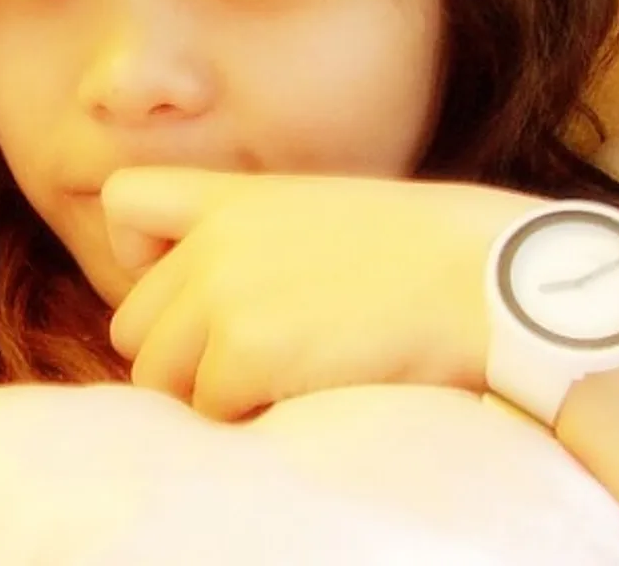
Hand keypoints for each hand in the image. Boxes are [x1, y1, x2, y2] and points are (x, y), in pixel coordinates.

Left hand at [102, 168, 541, 420]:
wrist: (493, 279)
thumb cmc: (431, 253)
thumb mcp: (330, 218)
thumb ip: (261, 245)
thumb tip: (222, 307)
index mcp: (237, 198)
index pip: (125, 201)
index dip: (139, 252)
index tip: (192, 286)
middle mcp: (215, 241)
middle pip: (136, 323)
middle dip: (180, 355)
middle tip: (249, 368)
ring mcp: (224, 294)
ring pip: (159, 377)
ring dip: (209, 395)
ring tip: (281, 387)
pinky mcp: (245, 352)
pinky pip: (208, 413)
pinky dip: (248, 421)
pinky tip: (304, 400)